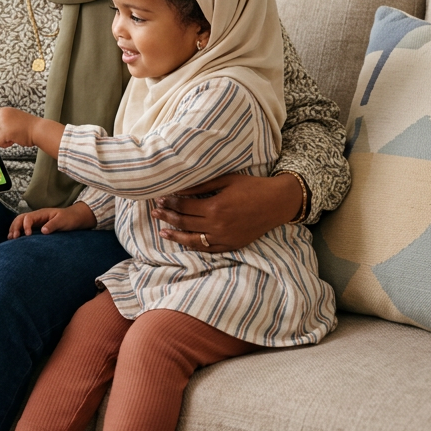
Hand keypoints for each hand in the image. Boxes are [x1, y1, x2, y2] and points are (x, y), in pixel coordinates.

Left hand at [0, 107, 35, 147]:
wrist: (38, 129)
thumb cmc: (28, 127)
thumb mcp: (13, 119)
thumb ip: (3, 122)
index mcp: (3, 111)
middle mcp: (1, 115)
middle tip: (10, 135)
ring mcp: (2, 122)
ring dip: (2, 140)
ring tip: (14, 136)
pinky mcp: (5, 130)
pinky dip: (5, 144)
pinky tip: (14, 140)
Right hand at [7, 202, 95, 238]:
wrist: (75, 218)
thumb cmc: (69, 219)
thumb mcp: (63, 221)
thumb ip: (53, 225)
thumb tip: (43, 231)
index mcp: (41, 214)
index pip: (28, 218)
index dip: (25, 226)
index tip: (27, 235)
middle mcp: (36, 217)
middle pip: (20, 219)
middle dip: (15, 227)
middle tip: (13, 237)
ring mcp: (36, 222)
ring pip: (20, 223)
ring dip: (14, 229)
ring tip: (10, 238)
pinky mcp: (37, 227)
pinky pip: (24, 228)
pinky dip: (18, 232)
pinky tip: (15, 240)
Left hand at [151, 173, 303, 252]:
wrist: (276, 203)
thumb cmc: (251, 187)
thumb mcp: (225, 180)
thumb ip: (201, 186)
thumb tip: (179, 188)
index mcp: (215, 207)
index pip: (184, 207)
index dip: (170, 203)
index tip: (159, 199)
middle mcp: (218, 225)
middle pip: (185, 223)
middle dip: (167, 217)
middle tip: (154, 213)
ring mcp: (225, 238)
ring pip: (193, 240)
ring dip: (176, 235)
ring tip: (162, 232)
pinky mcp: (232, 245)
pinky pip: (208, 249)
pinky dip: (194, 246)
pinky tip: (184, 241)